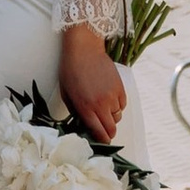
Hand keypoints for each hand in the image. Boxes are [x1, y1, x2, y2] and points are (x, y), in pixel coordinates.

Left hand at [59, 24, 124, 143]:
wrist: (84, 48)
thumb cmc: (70, 69)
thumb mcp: (67, 94)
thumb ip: (76, 112)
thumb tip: (84, 125)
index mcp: (85, 108)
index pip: (99, 134)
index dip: (101, 141)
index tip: (100, 142)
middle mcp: (101, 105)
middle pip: (111, 130)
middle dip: (107, 132)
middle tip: (101, 127)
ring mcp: (112, 96)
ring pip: (118, 118)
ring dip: (111, 117)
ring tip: (102, 106)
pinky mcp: (120, 88)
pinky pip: (122, 105)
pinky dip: (117, 105)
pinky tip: (107, 96)